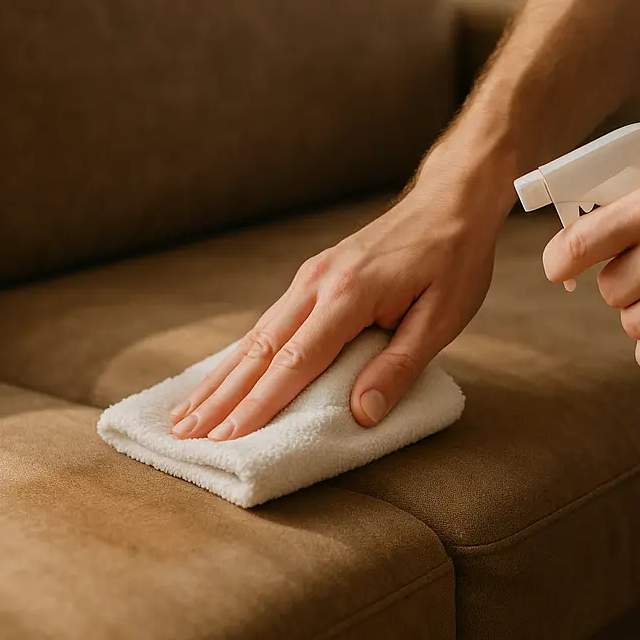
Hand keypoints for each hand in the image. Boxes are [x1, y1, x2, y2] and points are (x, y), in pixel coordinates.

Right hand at [169, 160, 509, 439]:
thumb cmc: (453, 261)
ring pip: (255, 335)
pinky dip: (239, 354)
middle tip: (186, 435)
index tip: (229, 437)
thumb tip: (361, 414)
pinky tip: (224, 374)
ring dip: (220, 377)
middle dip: (222, 397)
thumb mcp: (442, 318)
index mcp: (349, 295)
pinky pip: (267, 321)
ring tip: (186, 412)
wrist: (448, 203)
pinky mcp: (312, 277)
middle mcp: (317, 283)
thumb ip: (399, 366)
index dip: (261, 403)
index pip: (295, 360)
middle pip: (260, 349)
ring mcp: (310, 277)